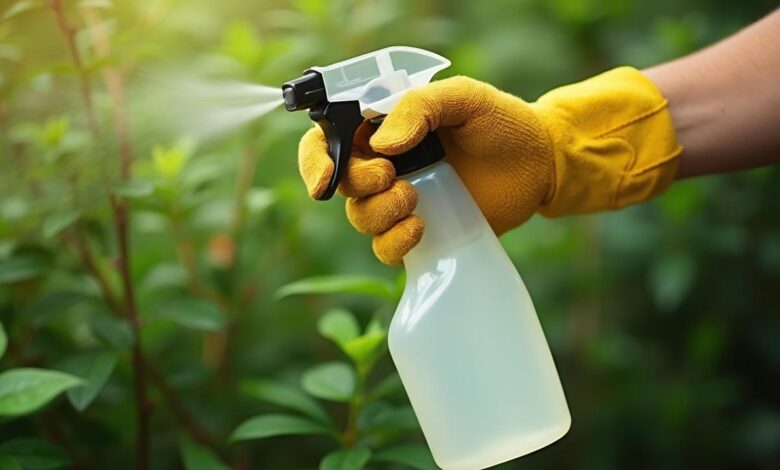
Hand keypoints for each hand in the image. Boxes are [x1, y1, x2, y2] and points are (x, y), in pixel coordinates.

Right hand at [298, 69, 680, 264]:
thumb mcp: (464, 99)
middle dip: (357, 185)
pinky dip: (394, 243)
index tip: (326, 178)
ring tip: (415, 200)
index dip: (315, 161)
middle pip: (340, 184)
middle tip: (392, 176)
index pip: (327, 141)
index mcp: (382, 128)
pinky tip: (420, 228)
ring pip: (360, 217)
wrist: (540, 164)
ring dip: (379, 213)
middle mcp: (384, 165)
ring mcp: (400, 200)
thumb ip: (421, 108)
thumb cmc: (502, 123)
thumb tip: (380, 145)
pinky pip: (386, 248)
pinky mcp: (420, 232)